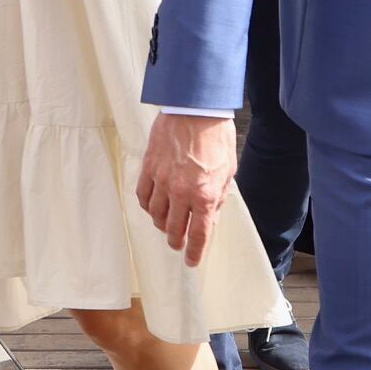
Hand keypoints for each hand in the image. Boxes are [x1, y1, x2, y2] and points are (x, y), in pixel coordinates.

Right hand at [137, 111, 236, 266]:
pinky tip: (154, 207)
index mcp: (205, 194)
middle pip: (175, 230)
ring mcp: (162, 181)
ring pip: (157, 216)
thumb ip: (217, 198)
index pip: (199, 234)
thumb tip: (210, 218)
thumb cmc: (216, 137)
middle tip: (178, 244)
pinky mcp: (148, 168)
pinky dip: (148, 207)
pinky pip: (144, 197)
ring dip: (162, 225)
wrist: (195, 108)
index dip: (194, 252)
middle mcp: (181, 192)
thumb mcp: (227, 171)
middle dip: (177, 242)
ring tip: (167, 225)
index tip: (191, 261)